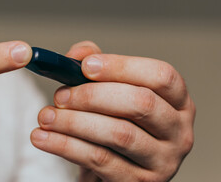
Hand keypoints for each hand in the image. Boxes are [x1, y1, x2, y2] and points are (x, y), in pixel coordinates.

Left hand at [31, 41, 194, 181]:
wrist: (113, 167)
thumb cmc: (113, 122)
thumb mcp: (108, 90)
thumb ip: (95, 65)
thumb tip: (76, 55)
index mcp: (176, 101)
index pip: (160, 76)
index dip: (122, 67)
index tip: (85, 66)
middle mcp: (178, 130)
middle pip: (140, 103)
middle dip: (92, 96)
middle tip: (61, 95)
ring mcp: (162, 160)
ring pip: (119, 133)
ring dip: (74, 122)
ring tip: (46, 116)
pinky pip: (100, 160)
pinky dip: (66, 146)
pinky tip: (43, 138)